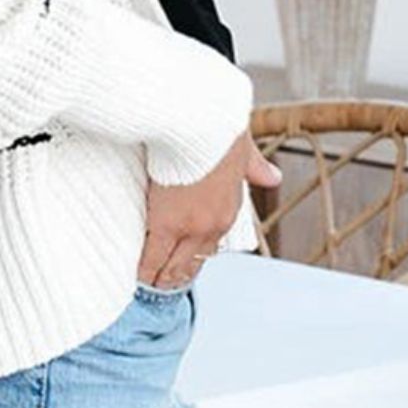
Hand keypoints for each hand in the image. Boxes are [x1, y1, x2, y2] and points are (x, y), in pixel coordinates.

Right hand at [137, 126, 281, 289]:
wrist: (200, 123)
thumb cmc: (217, 128)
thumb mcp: (243, 150)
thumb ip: (255, 167)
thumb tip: (273, 177)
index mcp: (229, 210)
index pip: (210, 245)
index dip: (193, 256)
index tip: (181, 264)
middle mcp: (213, 227)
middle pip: (192, 263)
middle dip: (175, 275)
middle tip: (160, 282)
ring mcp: (190, 228)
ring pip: (173, 265)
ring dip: (160, 276)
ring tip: (147, 284)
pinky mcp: (165, 224)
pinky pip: (151, 257)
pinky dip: (142, 268)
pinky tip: (135, 275)